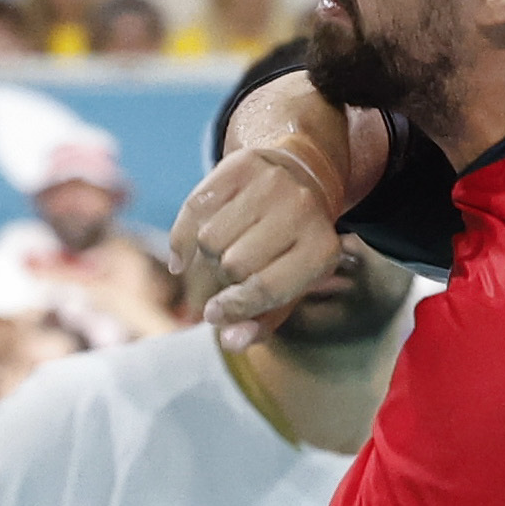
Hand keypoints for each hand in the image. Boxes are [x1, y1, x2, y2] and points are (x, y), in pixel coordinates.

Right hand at [167, 146, 343, 349]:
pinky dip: (183, 236)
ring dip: (207, 253)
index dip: (235, 307)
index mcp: (321, 249)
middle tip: (232, 272)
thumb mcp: (289, 287)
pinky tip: (187, 251)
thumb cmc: (291, 247)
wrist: (300, 176)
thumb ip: (262, 321)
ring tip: (225, 250)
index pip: (266, 288)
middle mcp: (302, 210)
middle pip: (232, 264)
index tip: (215, 314)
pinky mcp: (243, 164)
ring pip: (209, 238)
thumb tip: (230, 341)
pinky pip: (194, 208)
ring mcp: (272, 183)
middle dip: (224, 277)